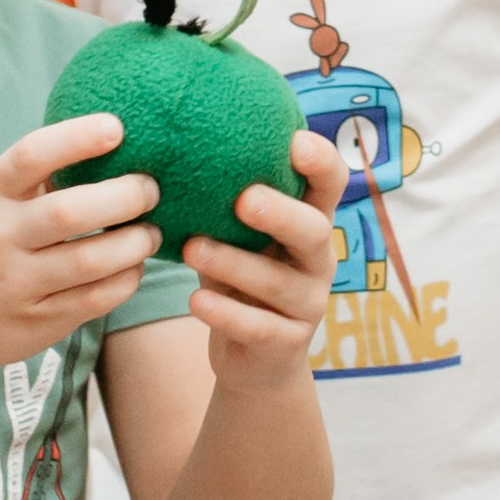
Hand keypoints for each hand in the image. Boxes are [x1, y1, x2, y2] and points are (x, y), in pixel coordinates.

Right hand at [0, 114, 160, 390]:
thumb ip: (33, 178)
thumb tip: (108, 137)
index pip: (31, 156)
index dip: (77, 138)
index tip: (117, 127)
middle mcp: (0, 237)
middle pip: (71, 211)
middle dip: (126, 195)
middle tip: (150, 189)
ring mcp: (18, 283)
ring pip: (93, 260)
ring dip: (136, 241)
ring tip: (150, 232)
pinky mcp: (41, 321)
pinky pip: (98, 298)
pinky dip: (127, 278)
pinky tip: (132, 265)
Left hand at [181, 126, 343, 389]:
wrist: (255, 359)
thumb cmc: (240, 277)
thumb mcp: (238, 236)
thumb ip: (223, 200)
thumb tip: (169, 142)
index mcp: (308, 223)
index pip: (330, 185)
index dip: (321, 163)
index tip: (295, 140)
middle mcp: (317, 260)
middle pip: (314, 231)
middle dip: (281, 214)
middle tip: (244, 199)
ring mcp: (307, 304)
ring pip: (278, 282)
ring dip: (233, 263)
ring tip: (191, 248)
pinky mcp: (286, 344)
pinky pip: (258, 327)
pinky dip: (226, 313)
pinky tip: (196, 301)